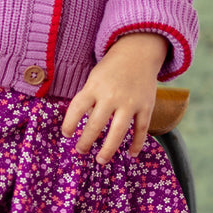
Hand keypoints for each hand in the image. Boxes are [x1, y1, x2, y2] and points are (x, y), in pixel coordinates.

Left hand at [62, 33, 167, 164]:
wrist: (138, 52)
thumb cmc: (111, 68)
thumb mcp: (94, 77)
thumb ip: (89, 99)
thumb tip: (82, 125)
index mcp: (95, 86)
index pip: (77, 108)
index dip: (69, 123)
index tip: (66, 134)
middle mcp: (111, 96)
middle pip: (95, 125)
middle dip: (85, 142)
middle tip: (80, 150)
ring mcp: (130, 102)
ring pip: (118, 132)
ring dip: (108, 149)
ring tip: (100, 160)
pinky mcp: (146, 106)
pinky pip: (141, 129)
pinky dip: (136, 143)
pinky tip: (131, 154)